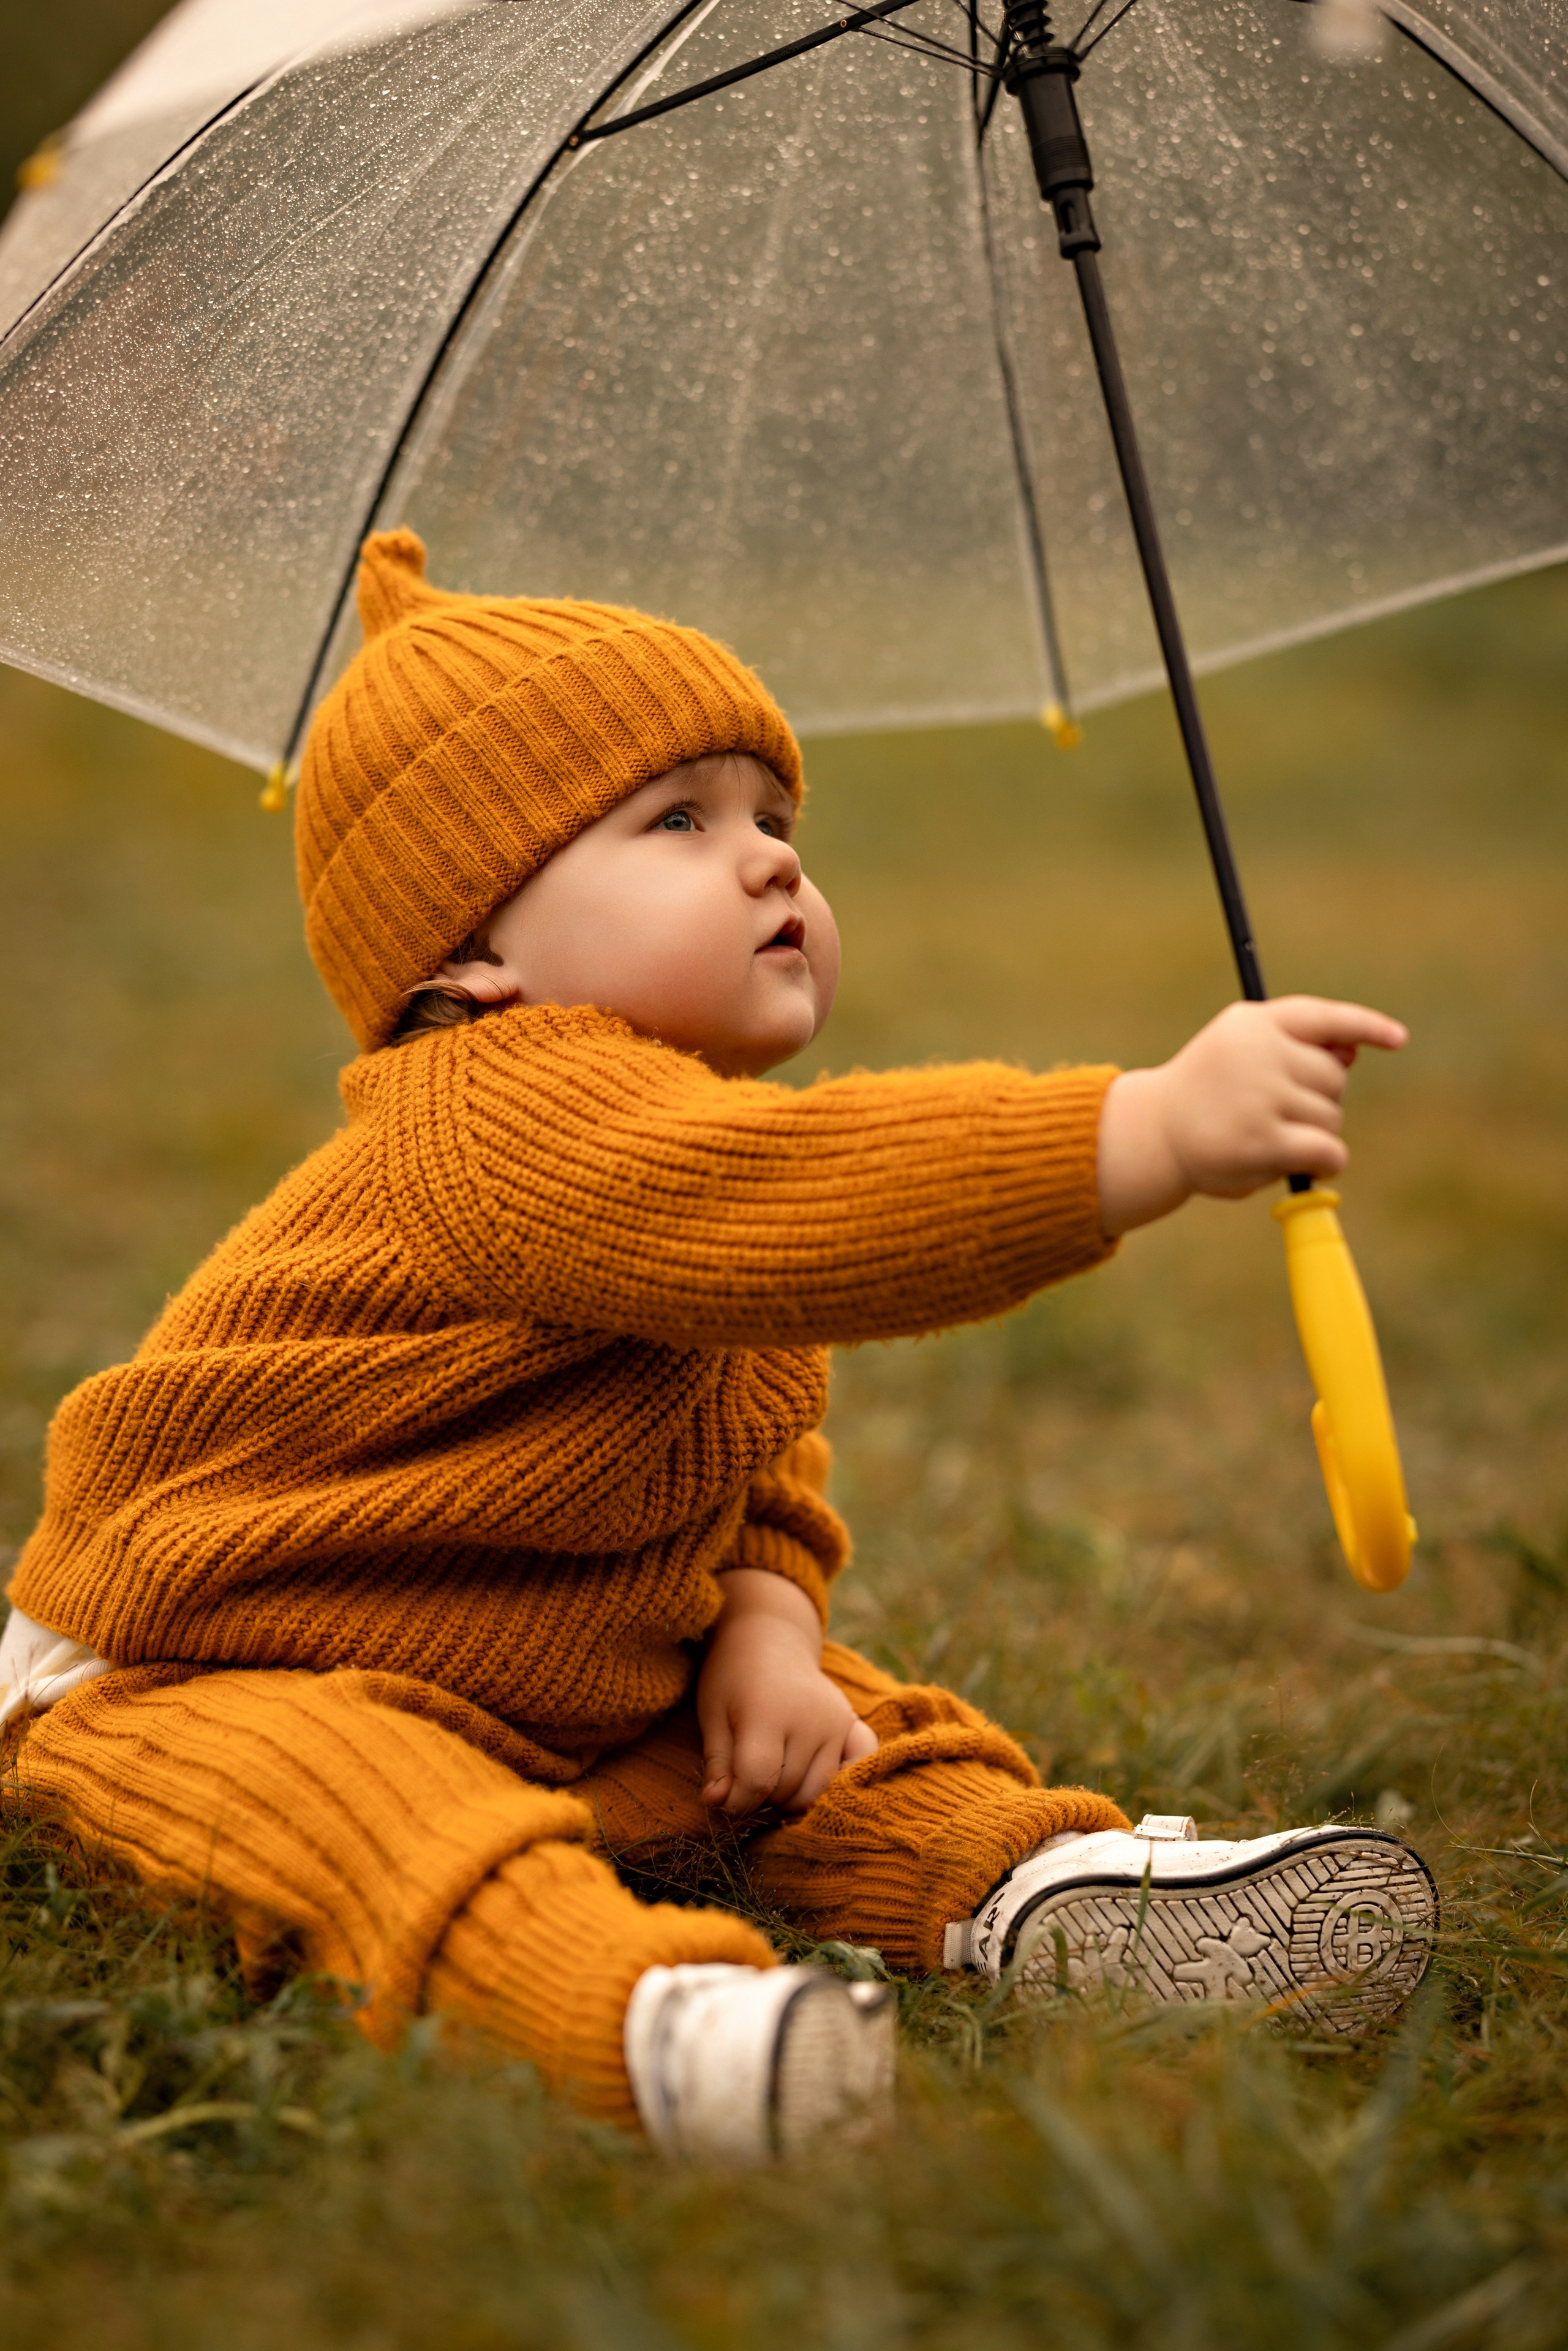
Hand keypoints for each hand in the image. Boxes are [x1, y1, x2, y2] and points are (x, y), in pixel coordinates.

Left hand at [698, 1570, 876, 1816]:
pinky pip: (859, 1766)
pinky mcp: (852, 1724)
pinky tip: (813, 1776)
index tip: (722, 1797)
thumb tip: (715, 1805)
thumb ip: (717, 1764)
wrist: (770, 1640)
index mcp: (768, 1713)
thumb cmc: (732, 1678)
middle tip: (744, 1776)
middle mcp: (810, 1720)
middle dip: (759, 1797)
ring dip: (789, 1796)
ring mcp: (837, 1723)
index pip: (757, 1781)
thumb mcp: (713, 1715)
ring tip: (772, 1773)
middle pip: (786, 1791)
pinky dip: (838, 1783)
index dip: (735, 1801)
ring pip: (815, 1791)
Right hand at [1096, 995, 1406, 1235]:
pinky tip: (1313, 1165)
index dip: (1365, 1027)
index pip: (1323, 1017)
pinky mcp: (1264, 1142)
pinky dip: (1329, 1161)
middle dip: (1320, 1097)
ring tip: (1274, 1137)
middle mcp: (1259, 1052)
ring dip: (1317, 1132)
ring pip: (1332, 1115)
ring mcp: (1261, 1096)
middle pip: (1334, 1075)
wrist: (1155, 1134)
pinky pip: (1329, 1149)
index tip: (1397, 1039)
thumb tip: (1353, 1051)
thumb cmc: (1206, 1094)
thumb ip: (1292, 1046)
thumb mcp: (1240, 1051)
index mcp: (1254, 1022)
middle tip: (1279, 1112)